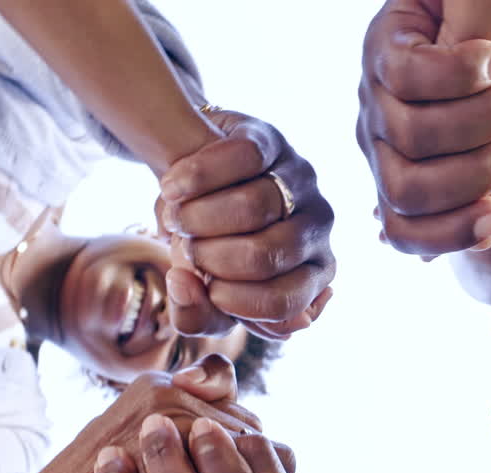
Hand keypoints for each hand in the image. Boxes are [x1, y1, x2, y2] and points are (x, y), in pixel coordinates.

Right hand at [157, 109, 335, 340]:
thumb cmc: (210, 249)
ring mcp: (300, 180)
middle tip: (184, 249)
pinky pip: (242, 159)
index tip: (202, 286)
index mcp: (314, 275)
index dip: (231, 302)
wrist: (195, 185)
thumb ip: (195, 314)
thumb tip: (186, 287)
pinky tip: (172, 188)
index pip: (284, 304)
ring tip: (176, 220)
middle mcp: (318, 228)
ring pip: (254, 207)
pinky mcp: (272, 141)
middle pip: (266, 255)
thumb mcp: (204, 293)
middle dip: (210, 259)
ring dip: (197, 219)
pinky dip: (196, 177)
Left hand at [358, 0, 490, 255]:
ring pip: (416, 136)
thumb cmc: (488, 56)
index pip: (401, 230)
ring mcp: (375, 92)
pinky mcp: (381, 46)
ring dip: (483, 119)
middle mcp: (382, 137)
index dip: (446, 236)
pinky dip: (466, 73)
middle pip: (405, 193)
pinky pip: (415, 78)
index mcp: (406, 167)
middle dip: (473, 180)